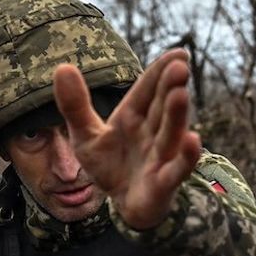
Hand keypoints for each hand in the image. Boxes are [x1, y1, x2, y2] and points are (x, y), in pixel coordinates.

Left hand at [52, 49, 201, 229]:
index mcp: (133, 116)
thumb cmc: (111, 165)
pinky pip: (176, 169)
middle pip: (161, 108)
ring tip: (181, 95)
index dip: (160, 71)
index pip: (147, 90)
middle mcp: (151, 132)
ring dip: (176, 116)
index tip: (178, 53)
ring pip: (169, 134)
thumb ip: (75, 105)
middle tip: (180, 66)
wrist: (124, 203)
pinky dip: (185, 157)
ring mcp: (160, 156)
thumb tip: (62, 67)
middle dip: (169, 87)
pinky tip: (193, 140)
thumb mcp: (86, 135)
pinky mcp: (163, 182)